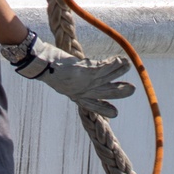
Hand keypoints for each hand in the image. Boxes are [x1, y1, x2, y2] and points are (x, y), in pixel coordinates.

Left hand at [3, 36, 134, 118]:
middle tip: (132, 89)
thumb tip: (83, 73)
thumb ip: (75, 79)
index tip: (115, 113)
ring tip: (128, 65)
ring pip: (108, 79)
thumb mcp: (64, 78)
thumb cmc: (51, 69)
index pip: (92, 106)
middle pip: (106, 94)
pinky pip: (105, 68)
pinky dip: (115, 64)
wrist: (42, 64)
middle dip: (120, 92)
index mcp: (76, 95)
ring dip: (119, 72)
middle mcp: (83, 91)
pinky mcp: (86, 72)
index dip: (104, 109)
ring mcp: (86, 82)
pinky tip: (122, 60)